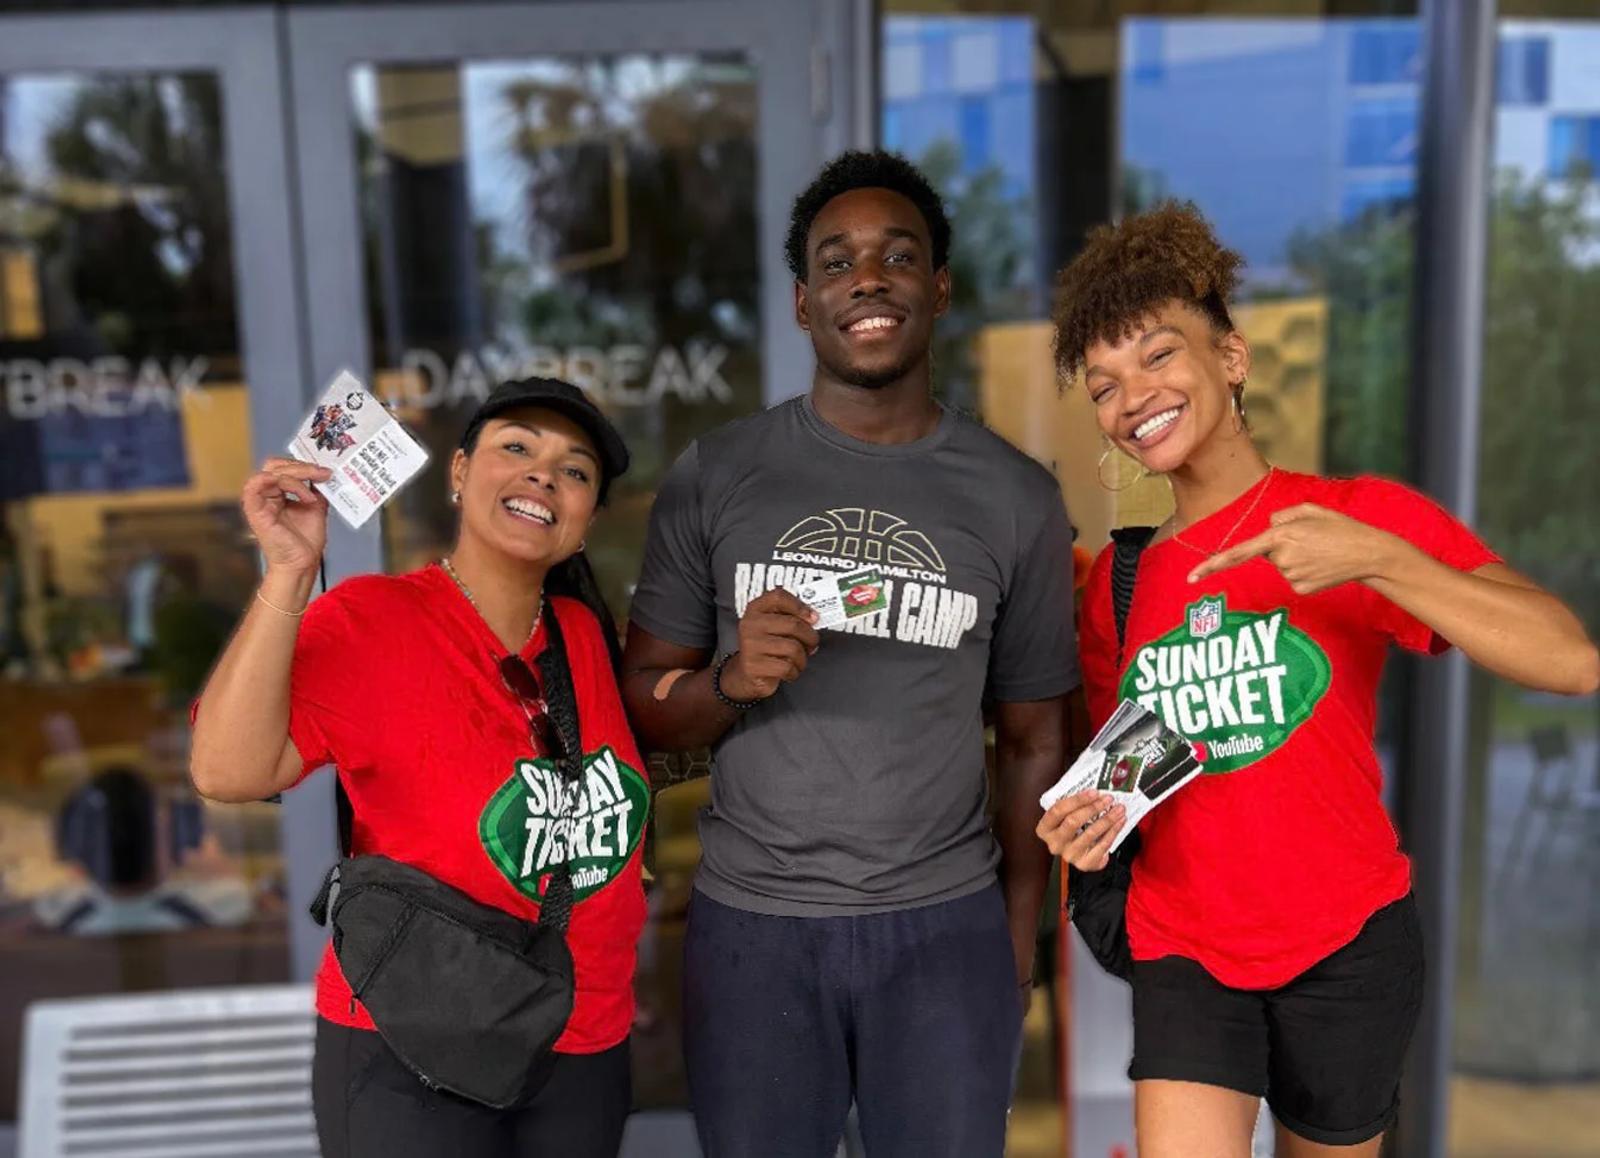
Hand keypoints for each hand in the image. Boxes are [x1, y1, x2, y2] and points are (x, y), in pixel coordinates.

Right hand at [242, 457, 332, 575]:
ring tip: (316, 484)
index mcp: (277, 494)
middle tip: (322, 472)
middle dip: (301, 466)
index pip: (283, 468)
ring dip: (297, 474)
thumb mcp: (316, 506)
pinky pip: (258, 483)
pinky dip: (285, 483)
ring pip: (271, 471)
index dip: (303, 465)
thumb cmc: (306, 540)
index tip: (325, 471)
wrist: (303, 562)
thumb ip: (316, 488)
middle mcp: (266, 495)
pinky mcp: (254, 509)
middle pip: (275, 465)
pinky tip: (304, 496)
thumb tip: (322, 472)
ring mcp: (258, 501)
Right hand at [720, 589, 820, 701]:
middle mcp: (750, 624)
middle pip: (793, 624)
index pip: (778, 597)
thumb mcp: (775, 627)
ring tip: (798, 660)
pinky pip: (787, 667)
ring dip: (802, 658)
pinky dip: (794, 672)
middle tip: (812, 644)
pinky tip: (789, 671)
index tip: (812, 617)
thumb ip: (791, 618)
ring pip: (793, 648)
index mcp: (756, 609)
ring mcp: (750, 645)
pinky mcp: (754, 665)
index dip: (799, 606)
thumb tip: (813, 618)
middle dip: (810, 637)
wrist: (748, 674)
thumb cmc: (767, 648)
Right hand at [1035, 790, 1125, 870]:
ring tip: (1118, 809)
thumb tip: (1096, 792)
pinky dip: (1113, 832)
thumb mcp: (1066, 816)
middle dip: (1093, 808)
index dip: (1076, 800)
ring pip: (1090, 833)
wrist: (1079, 852)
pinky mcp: (1084, 863)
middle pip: (1072, 821)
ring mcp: (1069, 855)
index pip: (1057, 810)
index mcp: (1045, 829)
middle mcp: (1054, 843)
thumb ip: (1074, 805)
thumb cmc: (1072, 829)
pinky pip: (1102, 846)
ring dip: (1107, 819)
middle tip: (1107, 799)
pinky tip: (1119, 822)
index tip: (1093, 792)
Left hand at [1185, 503, 1408, 594]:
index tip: (1191, 577)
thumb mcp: (1309, 509)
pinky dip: (1304, 572)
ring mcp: (1291, 576)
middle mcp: (1282, 558)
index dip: (1212, 565)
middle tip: (1312, 540)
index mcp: (1280, 535)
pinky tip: (1322, 566)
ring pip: (1281, 565)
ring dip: (1296, 557)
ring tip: (1320, 551)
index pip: (1238, 552)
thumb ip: (1281, 515)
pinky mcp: (1300, 589)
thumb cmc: (1338, 527)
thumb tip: (1268, 530)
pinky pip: (1292, 578)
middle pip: (1267, 552)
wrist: (1369, 553)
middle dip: (1283, 545)